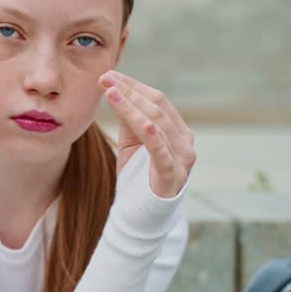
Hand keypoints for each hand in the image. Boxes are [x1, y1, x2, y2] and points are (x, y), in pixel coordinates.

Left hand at [98, 70, 195, 197]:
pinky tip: (141, 122)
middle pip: (157, 108)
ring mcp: (181, 160)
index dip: (134, 85)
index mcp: (178, 131)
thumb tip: (115, 88)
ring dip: (132, 106)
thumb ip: (129, 119)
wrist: (140, 216)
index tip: (109, 75)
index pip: (158, 100)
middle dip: (129, 91)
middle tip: (106, 79)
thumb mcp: (131, 142)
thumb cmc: (137, 176)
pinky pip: (161, 152)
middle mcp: (185, 143)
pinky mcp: (171, 177)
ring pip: (157, 125)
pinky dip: (152, 135)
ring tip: (111, 92)